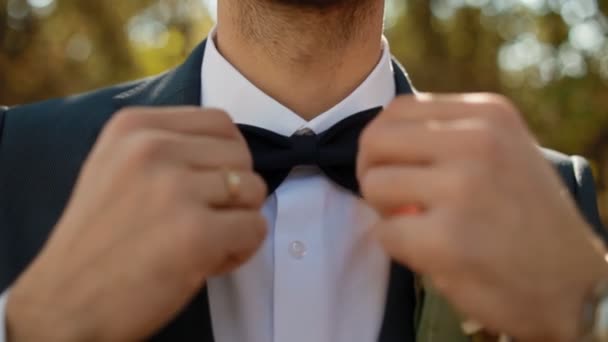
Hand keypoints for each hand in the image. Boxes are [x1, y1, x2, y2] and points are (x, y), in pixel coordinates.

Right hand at [6, 107, 266, 340]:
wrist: (64, 303)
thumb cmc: (97, 242)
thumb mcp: (116, 168)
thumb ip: (168, 148)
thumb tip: (228, 150)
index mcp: (134, 127)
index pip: (219, 122)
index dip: (226, 157)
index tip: (207, 185)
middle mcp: (153, 148)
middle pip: (242, 155)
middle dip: (234, 191)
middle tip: (203, 220)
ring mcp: (175, 189)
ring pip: (254, 190)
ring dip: (238, 221)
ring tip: (203, 242)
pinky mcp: (196, 232)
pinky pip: (255, 228)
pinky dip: (241, 250)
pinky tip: (207, 263)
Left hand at [358, 93, 607, 340]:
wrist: (574, 286)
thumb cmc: (525, 218)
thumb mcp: (503, 151)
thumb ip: (448, 135)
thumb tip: (379, 141)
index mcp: (489, 114)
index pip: (397, 110)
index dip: (384, 143)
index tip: (397, 169)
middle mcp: (478, 142)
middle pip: (376, 141)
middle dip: (373, 173)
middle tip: (393, 199)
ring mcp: (463, 188)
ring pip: (374, 185)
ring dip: (385, 212)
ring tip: (417, 224)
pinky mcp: (447, 239)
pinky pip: (385, 233)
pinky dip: (397, 246)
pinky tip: (430, 252)